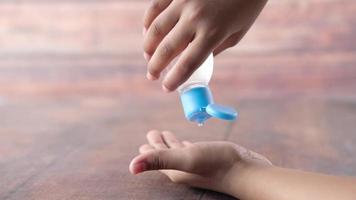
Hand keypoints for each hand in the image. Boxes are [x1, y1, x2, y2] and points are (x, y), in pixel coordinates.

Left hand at [129, 130, 271, 196]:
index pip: (157, 158)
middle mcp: (184, 168)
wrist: (247, 171)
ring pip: (179, 152)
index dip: (149, 149)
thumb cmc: (217, 164)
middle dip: (158, 144)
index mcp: (175, 170)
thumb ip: (160, 160)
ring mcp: (197, 164)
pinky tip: (188, 142)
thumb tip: (130, 167)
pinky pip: (192, 150)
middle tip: (153, 132)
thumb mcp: (186, 158)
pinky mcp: (209, 159)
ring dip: (171, 143)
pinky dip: (185, 145)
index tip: (145, 140)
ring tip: (166, 135)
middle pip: (166, 155)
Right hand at [143, 0, 266, 91]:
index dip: (174, 79)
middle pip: (168, 49)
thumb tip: (194, 60)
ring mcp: (184, 1)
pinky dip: (148, 21)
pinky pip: (155, 7)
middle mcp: (195, 18)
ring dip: (148, 46)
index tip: (166, 88)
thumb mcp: (236, 34)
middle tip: (152, 75)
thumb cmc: (246, 6)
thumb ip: (214, 48)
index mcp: (213, 32)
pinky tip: (147, 31)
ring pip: (156, 28)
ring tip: (148, 56)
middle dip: (155, 66)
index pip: (188, 63)